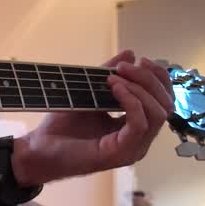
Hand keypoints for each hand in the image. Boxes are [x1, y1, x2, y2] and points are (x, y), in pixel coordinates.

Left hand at [12, 50, 174, 185]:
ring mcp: (133, 148)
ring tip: (115, 77)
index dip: (157, 77)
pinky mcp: (121, 153)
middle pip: (166, 104)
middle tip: (125, 66)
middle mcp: (140, 139)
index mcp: (136, 126)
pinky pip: (139, 124)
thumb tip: (130, 53)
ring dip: (139, 88)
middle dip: (149, 79)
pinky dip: (131, 101)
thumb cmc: (61, 127)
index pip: (164, 99)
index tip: (139, 60)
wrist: (38, 150)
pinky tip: (115, 88)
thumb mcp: (89, 93)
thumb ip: (110, 75)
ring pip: (157, 113)